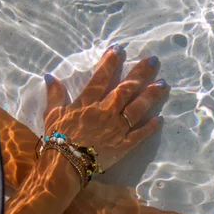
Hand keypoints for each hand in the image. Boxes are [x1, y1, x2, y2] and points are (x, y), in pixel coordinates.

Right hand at [44, 45, 167, 169]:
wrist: (65, 164)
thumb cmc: (57, 139)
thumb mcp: (53, 113)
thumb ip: (55, 95)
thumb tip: (50, 77)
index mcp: (88, 102)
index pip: (101, 77)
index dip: (110, 62)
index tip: (119, 49)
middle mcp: (106, 111)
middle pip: (126, 88)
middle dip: (140, 73)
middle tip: (154, 60)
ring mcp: (116, 128)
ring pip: (137, 108)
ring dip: (150, 95)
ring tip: (162, 84)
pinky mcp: (123, 145)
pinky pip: (139, 135)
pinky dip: (150, 127)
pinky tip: (160, 119)